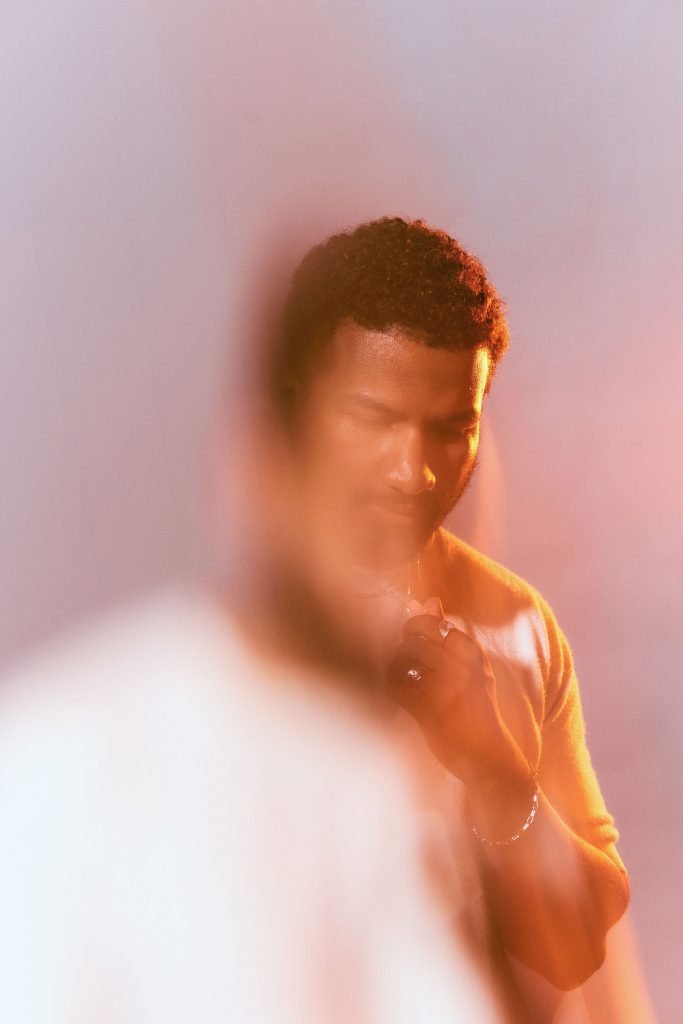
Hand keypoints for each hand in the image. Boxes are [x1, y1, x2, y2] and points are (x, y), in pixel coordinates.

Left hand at [386, 598, 529, 793]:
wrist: (491, 758)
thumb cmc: (477, 709)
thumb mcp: (472, 668)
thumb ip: (449, 633)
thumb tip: (430, 600)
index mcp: (471, 652)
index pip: (429, 622)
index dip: (412, 629)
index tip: (413, 642)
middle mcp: (460, 666)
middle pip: (410, 639)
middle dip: (401, 649)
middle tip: (407, 665)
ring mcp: (445, 688)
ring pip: (400, 660)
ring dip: (394, 669)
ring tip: (403, 681)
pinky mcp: (430, 711)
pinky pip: (395, 686)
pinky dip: (391, 689)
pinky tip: (399, 697)